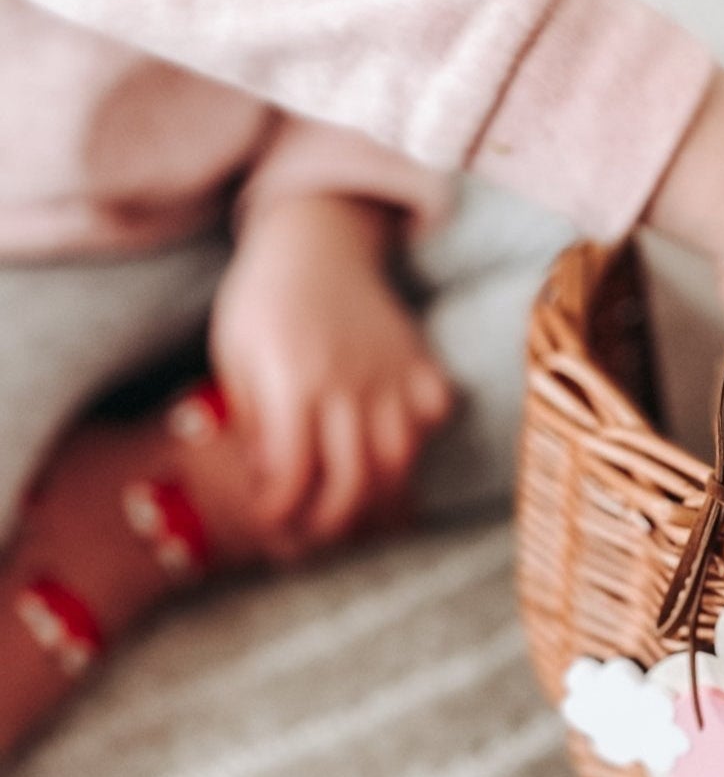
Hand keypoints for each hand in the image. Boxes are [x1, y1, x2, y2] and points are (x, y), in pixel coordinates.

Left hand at [209, 195, 453, 558]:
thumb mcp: (235, 358)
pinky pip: (435, 412)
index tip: (270, 522)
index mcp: (292, 381)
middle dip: (333, 525)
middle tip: (315, 536)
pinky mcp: (419, 358)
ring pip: (402, 456)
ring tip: (361, 514)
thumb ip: (252, 421)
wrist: (315, 240)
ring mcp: (391, 369)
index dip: (279, 514)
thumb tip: (271, 481)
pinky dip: (423, 439)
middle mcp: (347, 381)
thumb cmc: (262, 302)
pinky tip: (399, 451)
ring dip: (382, 498)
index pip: (292, 476)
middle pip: (354, 480)